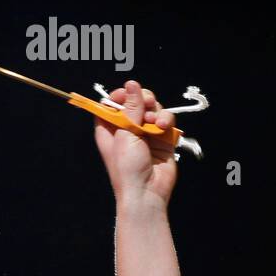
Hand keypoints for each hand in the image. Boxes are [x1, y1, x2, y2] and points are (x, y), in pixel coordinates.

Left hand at [94, 79, 177, 209]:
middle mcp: (127, 129)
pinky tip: (163, 128)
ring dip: (156, 111)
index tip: (127, 93)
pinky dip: (166, 120)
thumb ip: (130, 109)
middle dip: (142, 99)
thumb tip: (132, 84)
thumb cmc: (127, 168)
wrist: (146, 192)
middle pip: (135, 101)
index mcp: (110, 129)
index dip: (120, 96)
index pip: (111, 104)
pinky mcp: (162, 137)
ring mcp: (146, 132)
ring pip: (153, 108)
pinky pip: (166, 119)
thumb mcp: (124, 135)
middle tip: (146, 104)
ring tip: (155, 123)